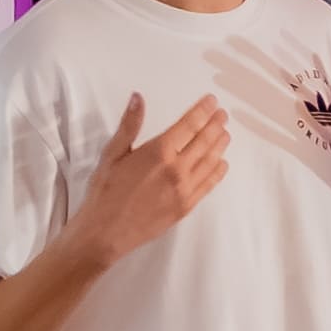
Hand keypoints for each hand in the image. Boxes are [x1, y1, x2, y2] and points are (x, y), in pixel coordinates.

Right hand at [66, 91, 229, 267]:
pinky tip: (221, 163)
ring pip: (210, 162)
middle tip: (222, 115)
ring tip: (225, 134)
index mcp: (158, 152)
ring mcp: (184, 189)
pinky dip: (218, 171)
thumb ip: (129, 125)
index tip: (212, 102)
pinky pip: (208, 185)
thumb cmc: (105, 193)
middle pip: (204, 141)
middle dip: (215, 125)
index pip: (189, 125)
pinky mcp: (186, 207)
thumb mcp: (112, 154)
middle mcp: (176, 169)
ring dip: (220, 145)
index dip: (203, 111)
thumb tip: (138, 98)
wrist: (106, 232)